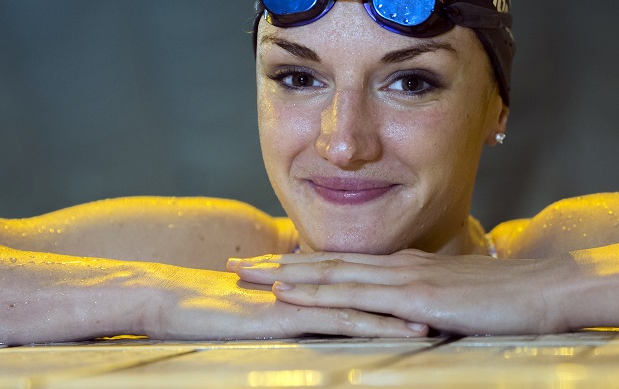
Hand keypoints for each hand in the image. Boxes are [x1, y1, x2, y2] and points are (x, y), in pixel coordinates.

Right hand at [141, 265, 428, 339]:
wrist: (169, 298)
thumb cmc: (207, 307)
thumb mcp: (257, 310)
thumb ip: (284, 309)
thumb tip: (299, 313)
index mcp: (307, 288)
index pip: (359, 286)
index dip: (394, 292)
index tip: (427, 299)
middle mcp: (311, 290)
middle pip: (370, 291)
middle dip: (408, 300)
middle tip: (449, 307)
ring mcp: (302, 301)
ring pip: (364, 305)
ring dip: (403, 314)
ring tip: (440, 323)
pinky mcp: (289, 317)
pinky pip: (338, 322)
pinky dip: (373, 327)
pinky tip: (399, 333)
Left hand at [227, 249, 568, 334]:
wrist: (543, 289)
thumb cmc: (505, 297)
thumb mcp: (456, 297)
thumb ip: (424, 301)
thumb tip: (403, 313)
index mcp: (401, 267)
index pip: (339, 264)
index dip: (300, 264)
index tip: (266, 265)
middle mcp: (393, 267)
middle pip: (322, 265)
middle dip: (276, 266)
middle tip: (236, 265)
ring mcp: (401, 280)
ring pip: (328, 275)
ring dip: (283, 276)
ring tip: (247, 275)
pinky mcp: (413, 299)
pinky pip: (354, 297)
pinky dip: (317, 295)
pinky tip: (291, 295)